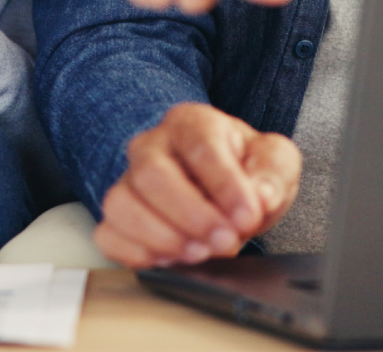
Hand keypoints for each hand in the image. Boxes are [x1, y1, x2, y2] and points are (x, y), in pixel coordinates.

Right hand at [94, 102, 299, 268]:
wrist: (224, 191)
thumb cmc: (245, 170)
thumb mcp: (275, 162)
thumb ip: (272, 172)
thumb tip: (260, 196)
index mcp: (192, 122)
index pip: (200, 145)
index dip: (224, 184)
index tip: (248, 216)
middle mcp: (152, 146)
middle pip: (152, 174)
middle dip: (191, 215)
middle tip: (225, 241)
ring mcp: (129, 181)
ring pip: (121, 204)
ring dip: (162, 236)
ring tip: (199, 253)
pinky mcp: (118, 217)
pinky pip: (108, 235)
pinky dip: (135, 253)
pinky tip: (169, 260)